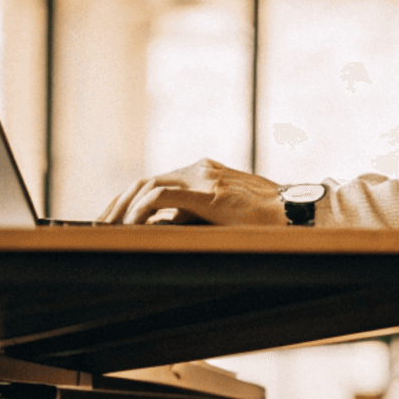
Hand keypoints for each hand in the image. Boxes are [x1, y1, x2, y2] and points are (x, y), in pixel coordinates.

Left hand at [97, 158, 286, 225]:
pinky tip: (131, 225)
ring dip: (123, 208)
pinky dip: (141, 209)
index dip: (129, 201)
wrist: (299, 215)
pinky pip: (162, 196)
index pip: (155, 182)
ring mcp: (204, 179)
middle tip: (99, 226)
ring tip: (107, 228)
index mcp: (204, 172)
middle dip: (118, 205)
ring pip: (147, 185)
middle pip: (144, 182)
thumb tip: (158, 228)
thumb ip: (193, 217)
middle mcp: (200, 170)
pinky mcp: (209, 194)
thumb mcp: (223, 216)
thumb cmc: (268, 221)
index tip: (112, 221)